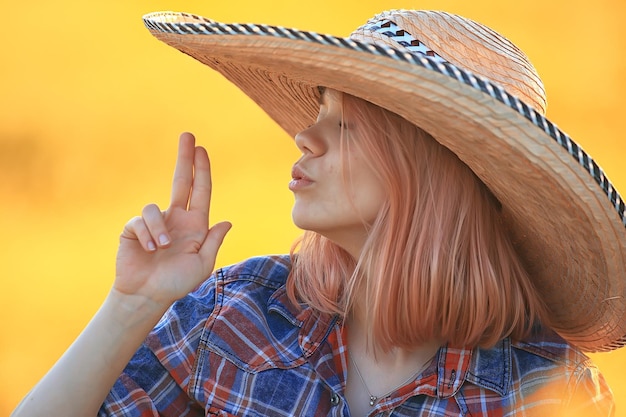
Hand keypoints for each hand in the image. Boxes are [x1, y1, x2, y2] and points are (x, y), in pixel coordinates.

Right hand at [114, 132, 230, 310]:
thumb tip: (226, 221)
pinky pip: (140, 221)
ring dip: (158, 229)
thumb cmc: (176, 283)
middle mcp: (176, 219)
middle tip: (188, 135)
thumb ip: (213, 242)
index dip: (201, 170)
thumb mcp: (202, 265)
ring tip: (160, 248)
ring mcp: (155, 222)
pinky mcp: (134, 228)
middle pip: (180, 181)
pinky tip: (147, 250)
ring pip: (155, 208)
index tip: (201, 149)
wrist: (146, 296)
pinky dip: (146, 236)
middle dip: (184, 158)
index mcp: (195, 225)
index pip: (200, 191)